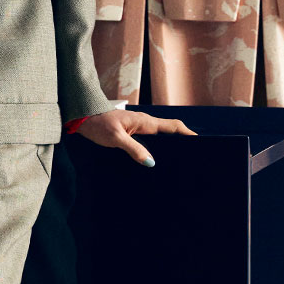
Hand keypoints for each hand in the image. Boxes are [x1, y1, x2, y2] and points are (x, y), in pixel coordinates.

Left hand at [75, 109, 196, 165]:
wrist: (82, 118)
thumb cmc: (98, 124)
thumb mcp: (116, 138)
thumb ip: (134, 149)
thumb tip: (151, 163)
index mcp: (146, 122)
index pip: (174, 126)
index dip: (189, 134)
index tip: (201, 145)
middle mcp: (145, 124)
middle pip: (170, 133)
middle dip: (183, 143)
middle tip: (193, 159)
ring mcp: (139, 129)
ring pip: (160, 138)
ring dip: (170, 147)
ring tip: (178, 164)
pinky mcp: (131, 135)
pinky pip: (150, 142)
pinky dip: (157, 150)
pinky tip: (154, 163)